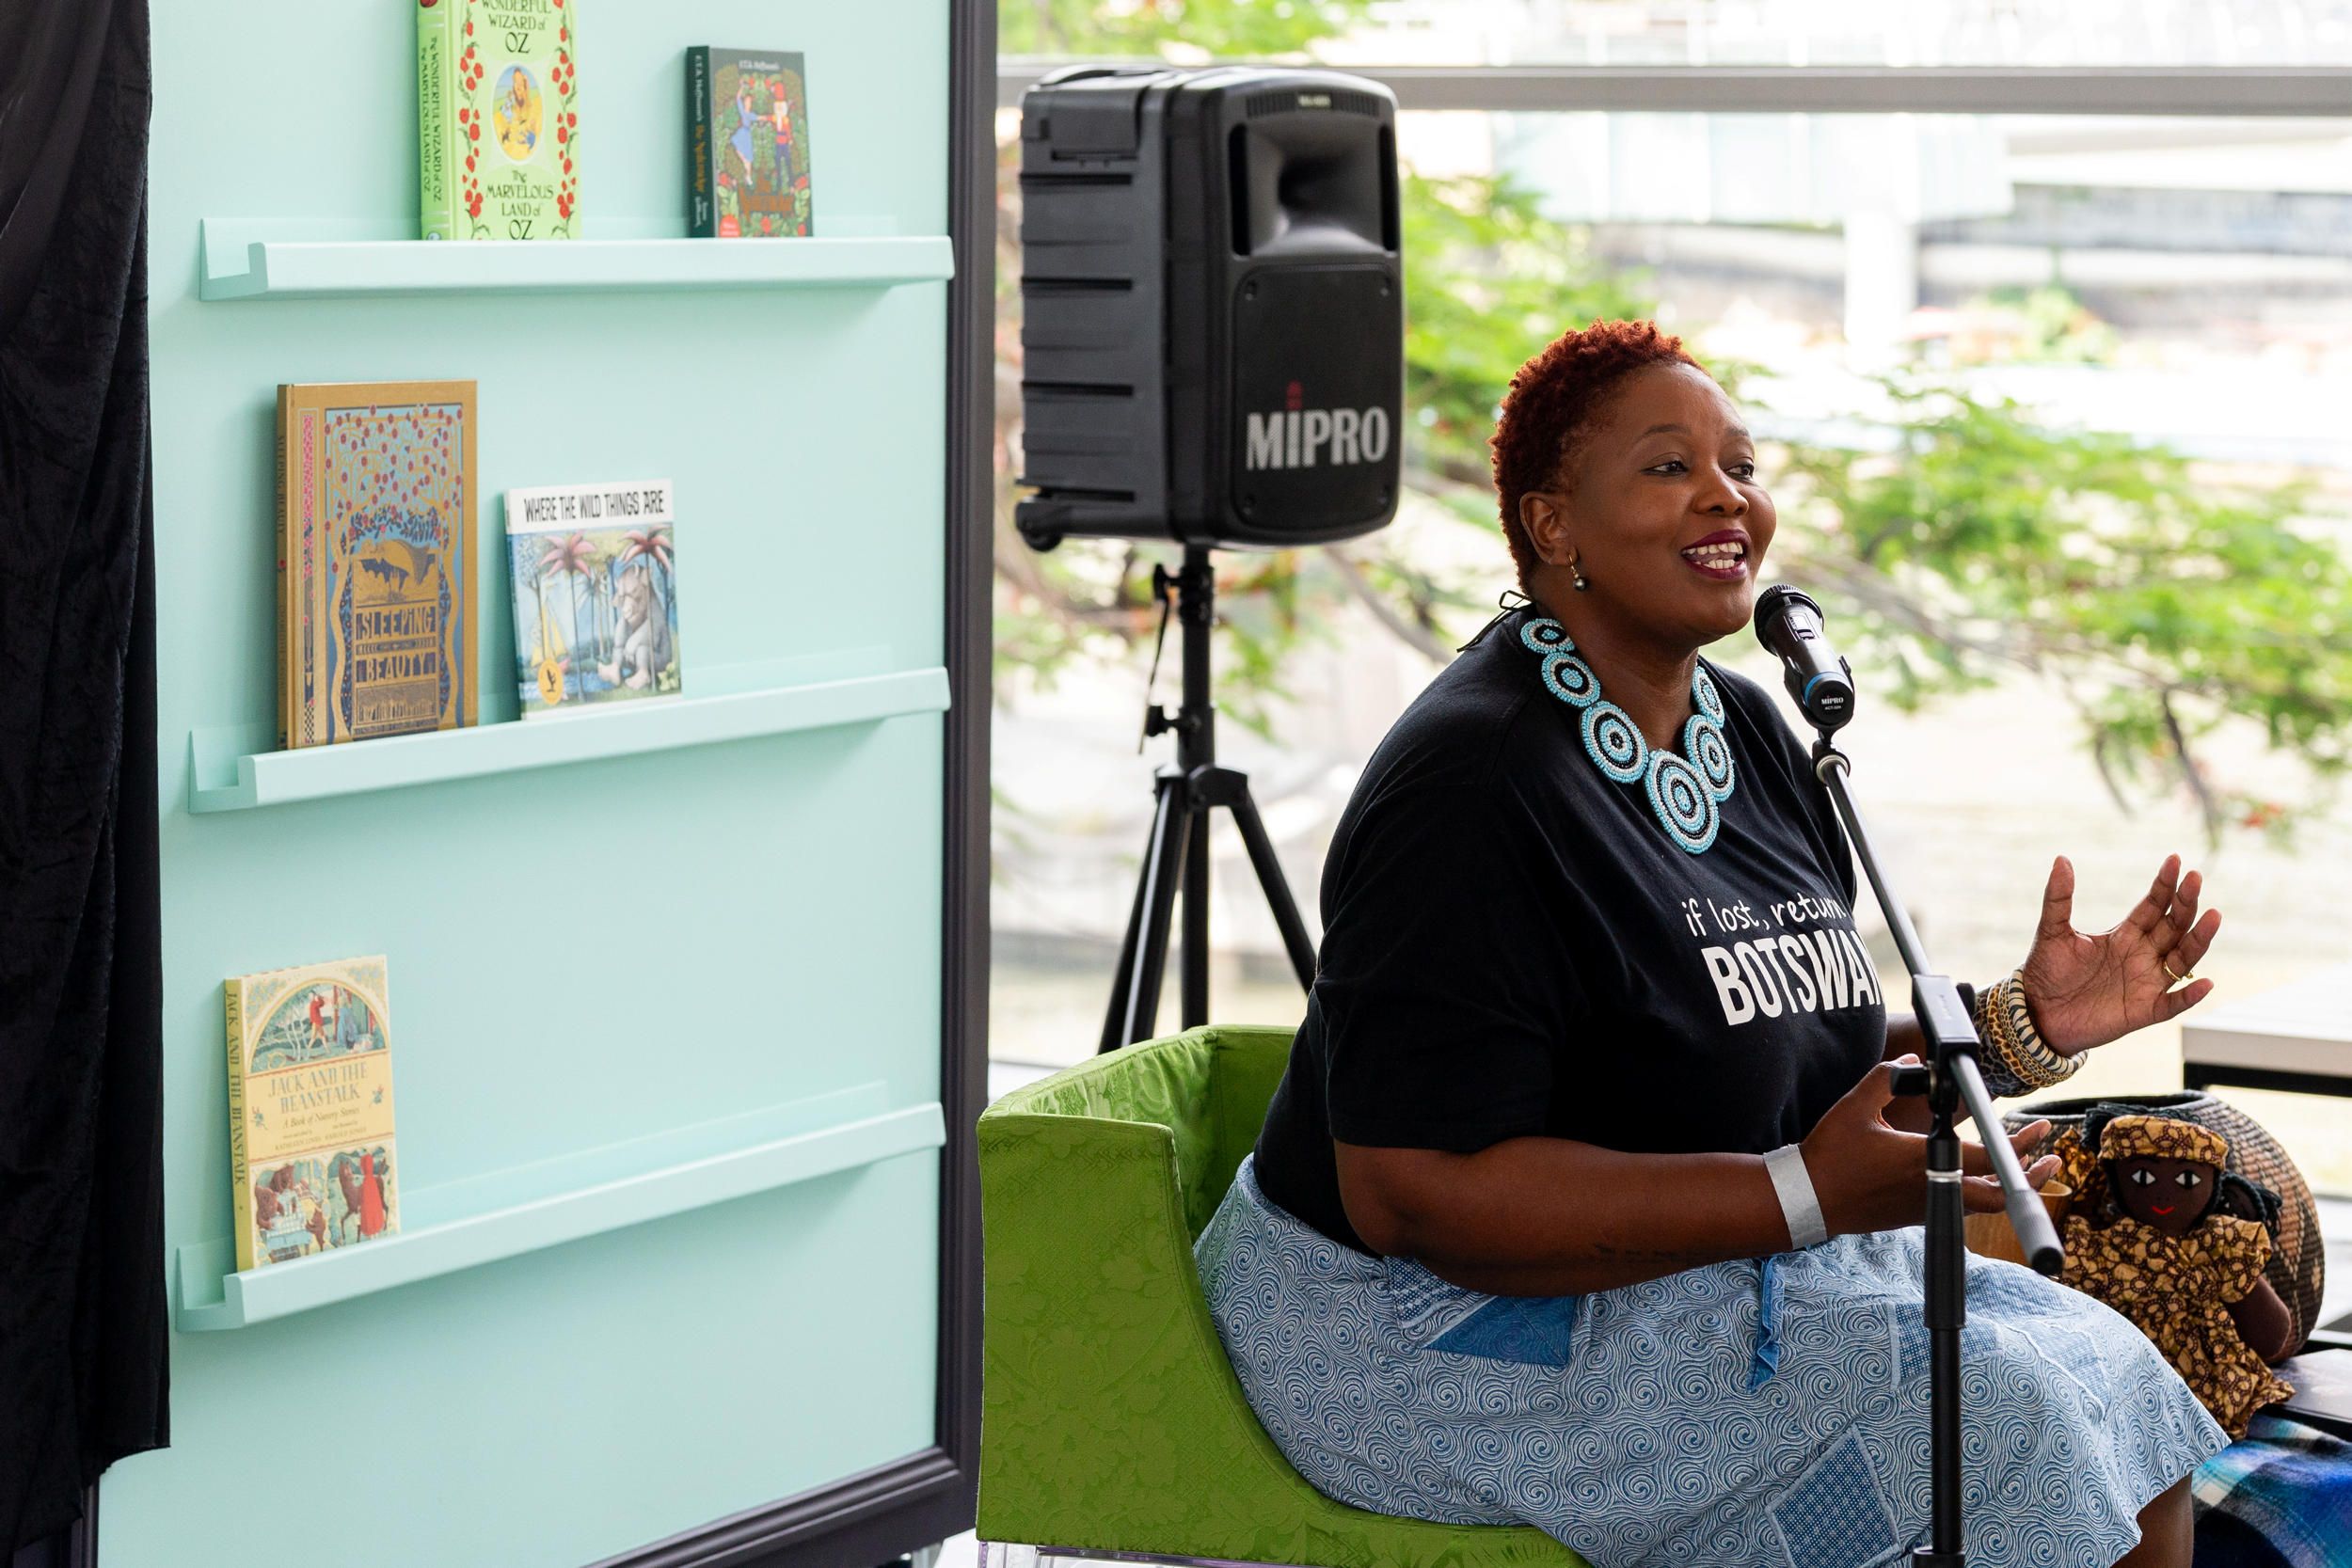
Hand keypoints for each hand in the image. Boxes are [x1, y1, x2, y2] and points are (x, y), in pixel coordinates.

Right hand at [1801, 1058, 2060, 1238]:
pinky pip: (1960, 1205)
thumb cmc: (1830, 1155)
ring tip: (2029, 1169)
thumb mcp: (1854, 1107)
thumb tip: (1913, 1064)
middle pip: (1998, 1193)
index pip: (1986, 1155)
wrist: (1808, 1199)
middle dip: (2030, 1175)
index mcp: (1924, 1161)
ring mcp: (1926, 1206)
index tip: (2038, 1129)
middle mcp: (1934, 1188)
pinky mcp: (1915, 1215)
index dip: (2020, 1143)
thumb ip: (1885, 1078)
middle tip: (2050, 1157)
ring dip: (2008, 1185)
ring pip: (1982, 1203)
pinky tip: (1981, 1177)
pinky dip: (1981, 1192)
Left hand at [2023, 853, 2220, 1055]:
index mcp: (2125, 935)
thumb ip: (2058, 898)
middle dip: (2186, 903)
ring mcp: (2146, 982)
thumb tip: (2061, 859)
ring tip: (2214, 915)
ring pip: (2183, 959)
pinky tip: (2206, 983)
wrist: (2037, 1012)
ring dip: (2199, 939)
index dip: (2165, 884)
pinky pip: (2173, 1003)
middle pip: (2174, 926)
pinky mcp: (2143, 1010)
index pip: (2153, 906)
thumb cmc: (2047, 971)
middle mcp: (2143, 955)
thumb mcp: (2052, 931)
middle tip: (2195, 878)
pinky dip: (2190, 995)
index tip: (2175, 860)